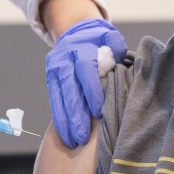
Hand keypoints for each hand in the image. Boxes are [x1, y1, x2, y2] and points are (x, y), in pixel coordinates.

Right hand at [45, 18, 127, 147]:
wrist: (75, 31)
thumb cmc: (100, 40)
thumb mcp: (110, 38)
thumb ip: (117, 48)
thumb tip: (123, 59)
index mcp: (81, 48)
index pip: (85, 71)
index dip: (91, 92)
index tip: (98, 113)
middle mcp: (64, 58)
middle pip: (68, 88)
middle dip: (75, 114)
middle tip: (83, 137)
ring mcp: (54, 69)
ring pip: (57, 98)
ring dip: (65, 122)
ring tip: (73, 142)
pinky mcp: (50, 79)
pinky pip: (53, 102)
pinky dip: (59, 119)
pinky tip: (65, 136)